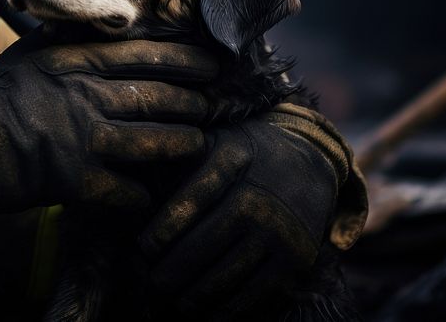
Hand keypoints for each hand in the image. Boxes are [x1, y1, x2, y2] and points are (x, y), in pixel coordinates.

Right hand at [0, 28, 217, 218]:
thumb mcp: (30, 51)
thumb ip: (63, 34)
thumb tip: (85, 16)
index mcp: (79, 63)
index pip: (147, 56)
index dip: (185, 60)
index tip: (210, 62)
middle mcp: (91, 98)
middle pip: (161, 98)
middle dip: (193, 102)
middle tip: (209, 104)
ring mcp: (89, 141)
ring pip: (157, 142)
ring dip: (183, 143)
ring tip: (196, 142)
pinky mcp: (83, 181)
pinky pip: (130, 190)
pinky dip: (145, 191)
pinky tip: (155, 188)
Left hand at [137, 105, 356, 317]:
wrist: (311, 157)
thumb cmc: (245, 152)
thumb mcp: (214, 141)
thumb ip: (180, 160)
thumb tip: (135, 188)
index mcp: (232, 164)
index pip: (188, 203)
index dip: (161, 232)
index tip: (143, 250)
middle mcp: (257, 200)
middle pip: (201, 247)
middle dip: (168, 273)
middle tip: (150, 286)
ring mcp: (279, 233)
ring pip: (223, 277)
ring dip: (192, 296)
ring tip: (173, 301)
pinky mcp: (296, 260)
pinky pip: (254, 294)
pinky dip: (227, 309)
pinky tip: (207, 312)